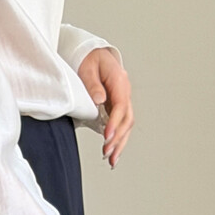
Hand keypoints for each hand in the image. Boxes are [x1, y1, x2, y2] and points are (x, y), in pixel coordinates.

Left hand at [76, 46, 132, 167]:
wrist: (91, 54)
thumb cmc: (88, 59)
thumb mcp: (87, 67)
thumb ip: (92, 84)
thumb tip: (99, 100)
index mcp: (119, 80)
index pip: (121, 105)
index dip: (115, 123)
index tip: (107, 136)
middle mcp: (124, 91)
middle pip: (127, 119)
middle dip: (118, 138)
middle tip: (107, 153)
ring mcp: (122, 100)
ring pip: (126, 125)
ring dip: (120, 144)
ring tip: (112, 160)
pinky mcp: (117, 107)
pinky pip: (121, 125)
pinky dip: (118, 140)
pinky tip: (113, 153)